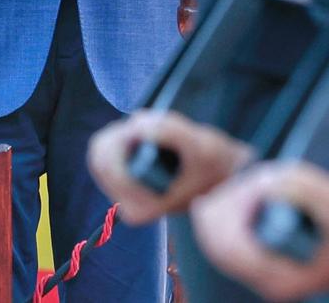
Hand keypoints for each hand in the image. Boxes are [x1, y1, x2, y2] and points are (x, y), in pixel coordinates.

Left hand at [87, 109, 251, 223]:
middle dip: (123, 133)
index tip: (151, 126)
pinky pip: (113, 151)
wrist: (229, 178)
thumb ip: (171, 131)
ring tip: (160, 137)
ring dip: (128, 134)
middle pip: (99, 154)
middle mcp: (129, 207)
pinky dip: (130, 137)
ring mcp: (127, 196)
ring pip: (104, 150)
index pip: (105, 161)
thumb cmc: (217, 165)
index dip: (124, 134)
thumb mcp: (202, 145)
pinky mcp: (128, 185)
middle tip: (154, 128)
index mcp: (140, 206)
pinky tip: (156, 141)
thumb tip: (135, 122)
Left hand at [189, 161, 328, 300]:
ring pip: (225, 242)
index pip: (227, 245)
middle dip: (223, 205)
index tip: (249, 178)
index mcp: (283, 276)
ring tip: (263, 182)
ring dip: (234, 206)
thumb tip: (264, 178)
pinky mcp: (279, 262)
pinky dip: (243, 213)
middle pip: (218, 244)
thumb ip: (301, 188)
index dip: (225, 206)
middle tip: (251, 175)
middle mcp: (273, 282)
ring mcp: (274, 274)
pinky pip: (243, 239)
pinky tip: (261, 193)